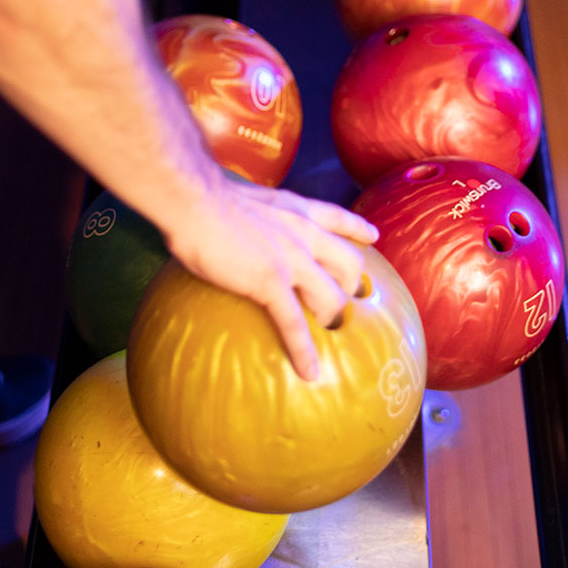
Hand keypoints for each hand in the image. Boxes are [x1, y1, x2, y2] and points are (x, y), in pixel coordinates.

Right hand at [164, 175, 378, 381]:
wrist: (194, 199)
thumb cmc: (204, 195)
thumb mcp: (246, 198)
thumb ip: (257, 213)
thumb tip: (242, 220)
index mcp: (295, 209)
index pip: (337, 217)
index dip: (358, 229)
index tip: (373, 237)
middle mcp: (303, 233)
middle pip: (349, 261)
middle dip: (351, 284)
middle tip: (340, 298)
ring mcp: (291, 260)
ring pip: (332, 295)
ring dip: (332, 316)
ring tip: (326, 332)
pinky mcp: (271, 283)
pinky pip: (293, 323)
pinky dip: (304, 351)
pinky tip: (309, 372)